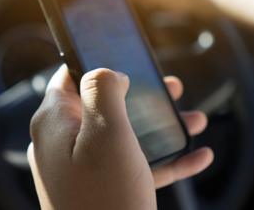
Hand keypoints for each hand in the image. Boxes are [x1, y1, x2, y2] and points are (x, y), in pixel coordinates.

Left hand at [27, 66, 212, 209]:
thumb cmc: (105, 198)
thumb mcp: (107, 133)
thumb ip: (103, 90)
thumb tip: (107, 73)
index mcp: (56, 124)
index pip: (69, 78)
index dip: (97, 63)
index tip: (126, 58)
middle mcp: (64, 144)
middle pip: (105, 106)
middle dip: (143, 96)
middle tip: (170, 87)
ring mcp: (83, 169)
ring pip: (125, 136)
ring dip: (162, 128)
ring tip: (194, 121)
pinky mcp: (103, 190)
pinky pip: (134, 167)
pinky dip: (165, 161)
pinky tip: (198, 157)